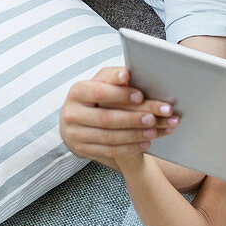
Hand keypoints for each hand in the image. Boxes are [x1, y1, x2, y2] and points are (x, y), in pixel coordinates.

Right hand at [60, 67, 177, 168]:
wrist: (77, 120)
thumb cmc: (96, 96)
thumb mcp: (102, 82)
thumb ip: (114, 77)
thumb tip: (126, 74)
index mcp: (77, 92)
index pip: (98, 92)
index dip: (120, 95)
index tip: (140, 96)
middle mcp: (72, 113)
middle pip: (105, 118)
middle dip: (132, 119)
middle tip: (153, 118)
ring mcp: (74, 134)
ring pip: (108, 137)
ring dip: (134, 135)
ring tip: (153, 131)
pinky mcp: (81, 150)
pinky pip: (109, 151)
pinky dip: (130, 147)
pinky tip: (145, 143)